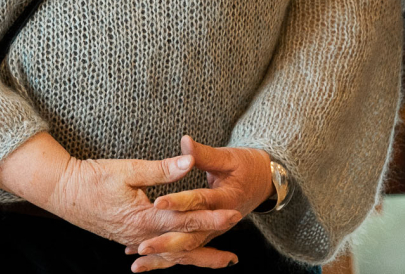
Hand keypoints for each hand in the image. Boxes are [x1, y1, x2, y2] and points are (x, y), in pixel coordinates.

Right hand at [0, 134, 236, 269]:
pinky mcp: (125, 238)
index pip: (186, 219)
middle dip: (209, 250)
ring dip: (195, 259)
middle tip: (233, 255)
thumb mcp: (128, 169)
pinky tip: (177, 260)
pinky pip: (154, 254)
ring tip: (217, 262)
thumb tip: (189, 162)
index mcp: (146, 216)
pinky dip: (170, 259)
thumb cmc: (92, 177)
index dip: (211, 218)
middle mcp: (142, 234)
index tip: (233, 215)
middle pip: (183, 247)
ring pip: (170, 255)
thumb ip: (161, 170)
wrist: (62, 192)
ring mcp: (133, 239)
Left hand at [134, 138, 269, 263]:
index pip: (200, 201)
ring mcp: (213, 231)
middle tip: (143, 246)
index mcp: (225, 199)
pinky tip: (145, 262)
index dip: (179, 201)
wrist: (264, 182)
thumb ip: (204, 154)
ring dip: (165, 257)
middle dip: (167, 242)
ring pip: (188, 249)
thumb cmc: (246, 166)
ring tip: (140, 262)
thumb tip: (185, 142)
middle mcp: (220, 222)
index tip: (158, 202)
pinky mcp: (207, 235)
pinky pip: (187, 251)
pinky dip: (168, 258)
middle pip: (192, 235)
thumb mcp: (229, 157)